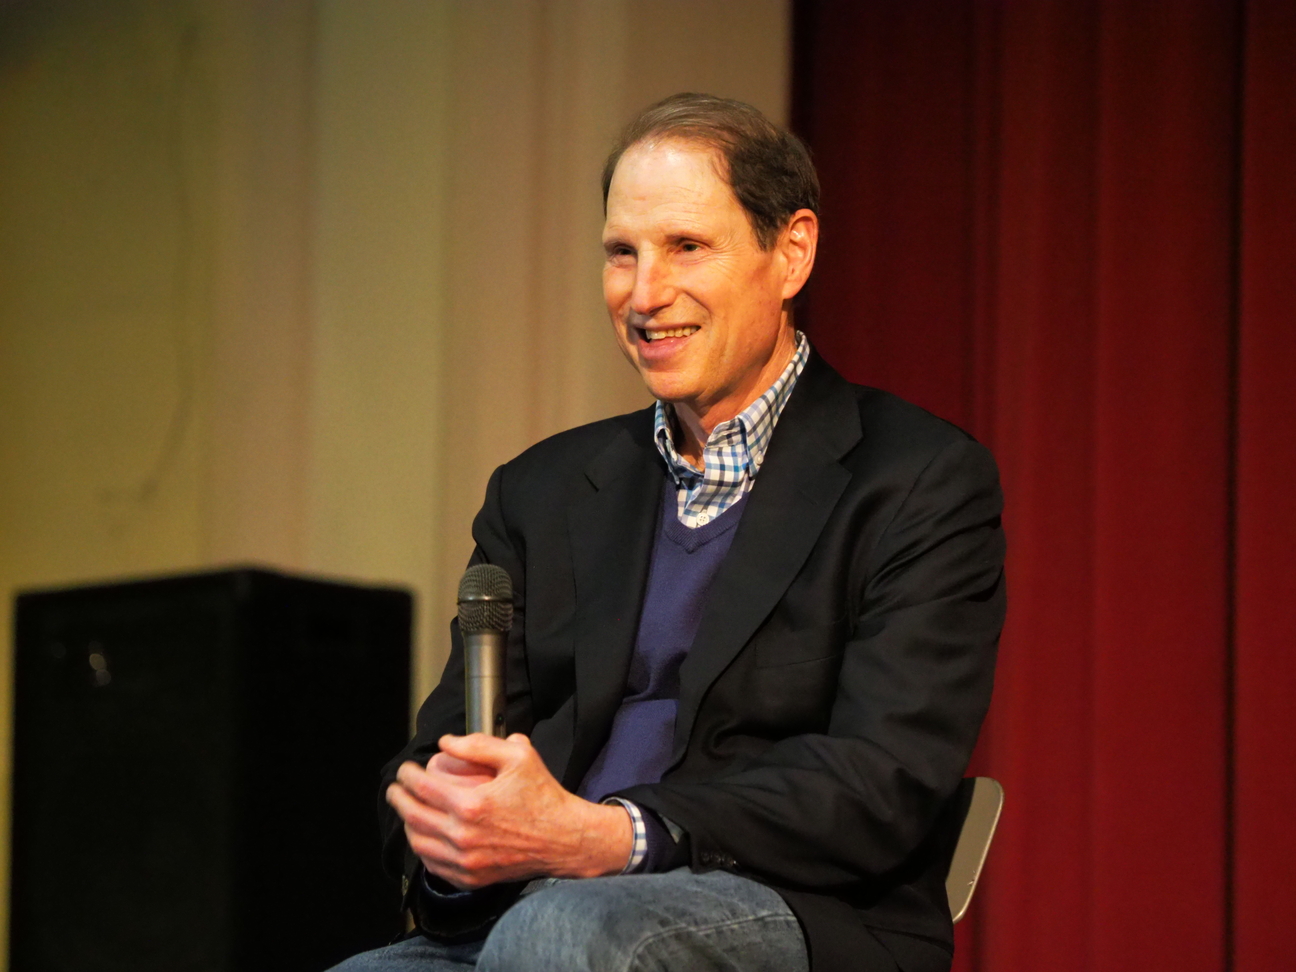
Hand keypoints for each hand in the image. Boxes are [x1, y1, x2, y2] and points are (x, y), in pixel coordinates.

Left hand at [385, 732, 632, 889]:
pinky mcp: (471, 878)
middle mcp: (463, 836)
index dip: (408, 775)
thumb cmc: (543, 796)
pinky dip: (424, 850)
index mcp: (471, 805)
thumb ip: (479, 744)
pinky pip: (434, 866)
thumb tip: (447, 742)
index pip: (422, 787)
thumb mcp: (519, 756)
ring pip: (419, 843)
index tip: (406, 769)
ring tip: (408, 811)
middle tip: (396, 789)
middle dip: (399, 798)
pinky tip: (425, 837)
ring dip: (407, 824)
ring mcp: (466, 862)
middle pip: (413, 816)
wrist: (565, 838)